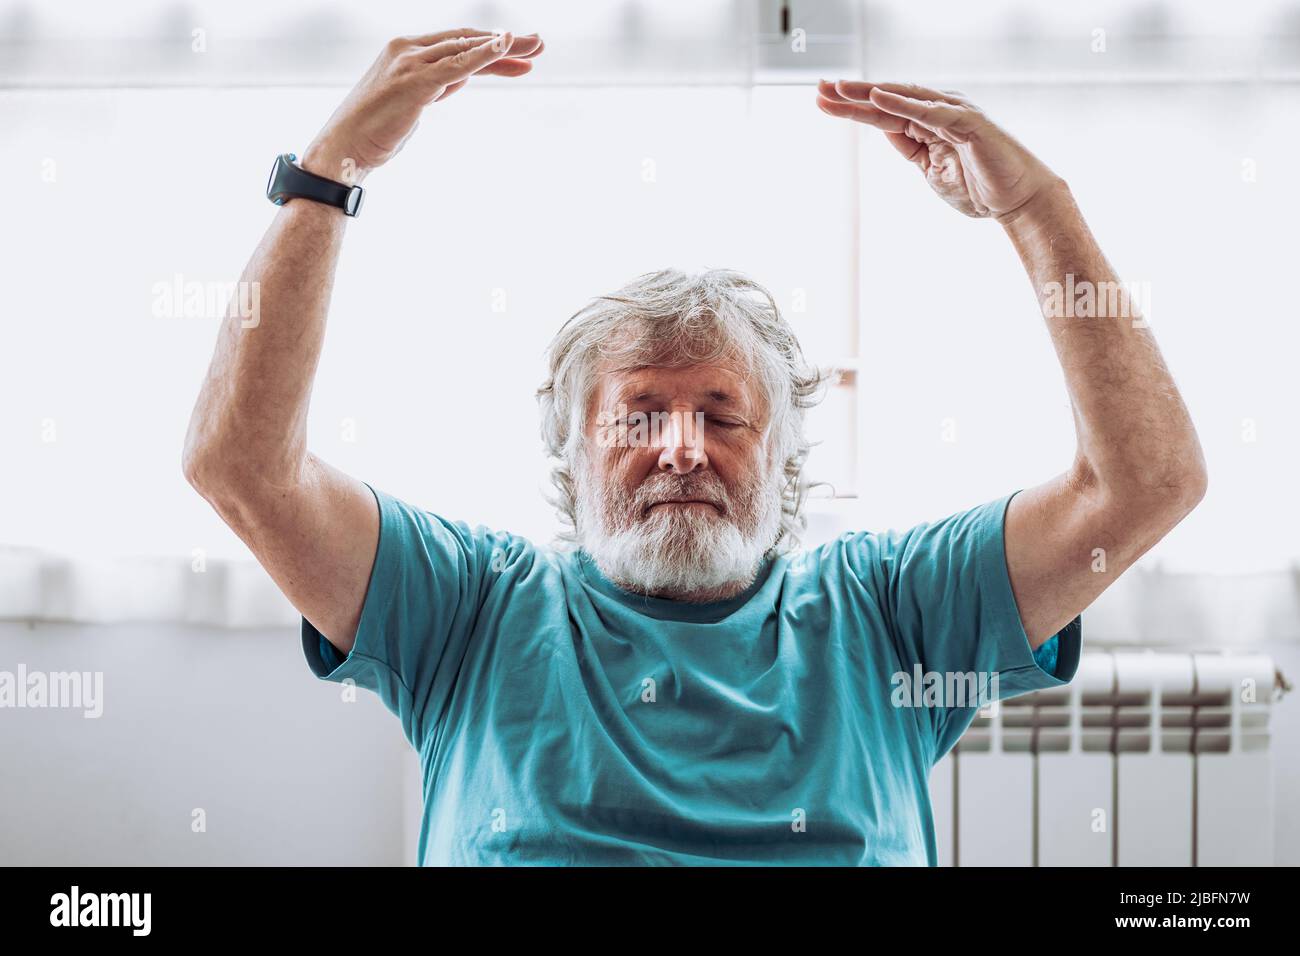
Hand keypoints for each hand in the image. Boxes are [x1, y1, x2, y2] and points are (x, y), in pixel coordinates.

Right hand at [302, 29, 543, 181]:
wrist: (344, 149)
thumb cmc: (375, 132)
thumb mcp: (413, 101)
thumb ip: (435, 86)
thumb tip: (457, 79)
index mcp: (406, 50)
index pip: (457, 43)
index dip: (491, 48)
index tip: (520, 55)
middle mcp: (408, 49)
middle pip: (467, 40)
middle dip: (506, 43)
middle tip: (539, 44)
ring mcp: (411, 62)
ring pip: (466, 48)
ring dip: (504, 46)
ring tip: (535, 47)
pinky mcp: (415, 82)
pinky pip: (457, 64)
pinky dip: (483, 54)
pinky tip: (505, 46)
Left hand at [816, 80, 1060, 219]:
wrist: (1017, 201)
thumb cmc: (979, 187)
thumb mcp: (931, 170)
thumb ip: (911, 149)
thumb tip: (887, 133)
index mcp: (927, 124)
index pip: (882, 112)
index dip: (851, 106)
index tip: (822, 101)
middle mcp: (938, 112)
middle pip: (886, 100)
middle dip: (851, 94)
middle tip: (818, 88)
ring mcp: (954, 114)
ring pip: (903, 99)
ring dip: (870, 93)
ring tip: (839, 88)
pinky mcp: (968, 123)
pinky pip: (931, 112)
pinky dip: (904, 104)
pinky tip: (878, 97)